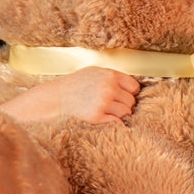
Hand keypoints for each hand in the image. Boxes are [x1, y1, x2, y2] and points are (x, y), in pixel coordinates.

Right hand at [1, 66, 139, 123]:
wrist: (58, 95)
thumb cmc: (78, 82)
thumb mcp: (95, 71)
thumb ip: (114, 76)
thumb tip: (133, 88)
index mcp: (110, 75)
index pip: (134, 87)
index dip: (130, 92)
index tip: (124, 95)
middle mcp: (108, 87)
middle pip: (131, 101)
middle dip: (125, 104)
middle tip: (114, 104)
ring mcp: (103, 102)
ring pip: (126, 113)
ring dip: (120, 114)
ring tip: (109, 110)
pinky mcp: (97, 116)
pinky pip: (116, 121)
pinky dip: (114, 121)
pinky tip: (105, 116)